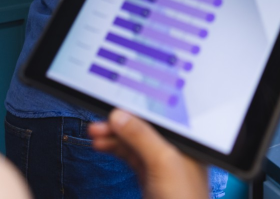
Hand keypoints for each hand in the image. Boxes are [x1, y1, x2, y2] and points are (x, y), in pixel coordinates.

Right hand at [89, 110, 208, 198]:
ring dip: (113, 136)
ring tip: (94, 134)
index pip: (158, 114)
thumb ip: (142, 137)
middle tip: (97, 124)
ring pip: (134, 142)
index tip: (113, 103)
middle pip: (143, 127)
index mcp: (185, 138)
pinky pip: (130, 156)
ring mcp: (161, 162)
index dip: (135, 107)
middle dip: (119, 124)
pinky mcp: (150, 176)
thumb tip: (120, 115)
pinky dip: (115, 149)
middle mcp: (174, 146)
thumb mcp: (162, 162)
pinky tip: (102, 145)